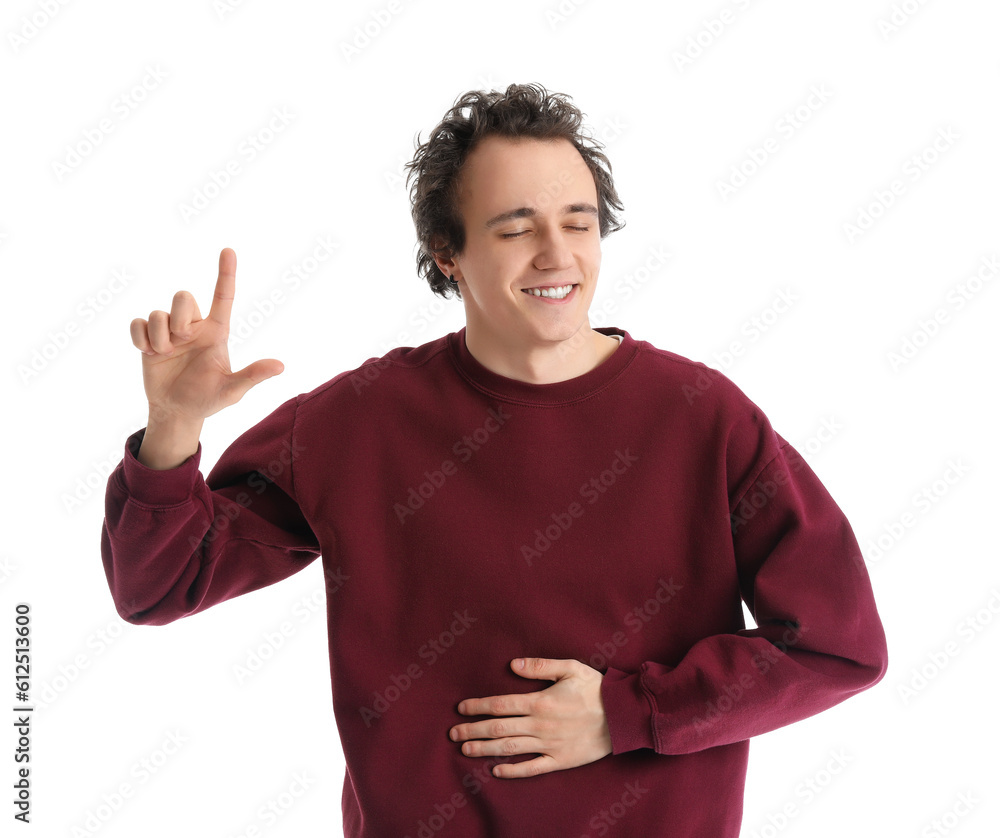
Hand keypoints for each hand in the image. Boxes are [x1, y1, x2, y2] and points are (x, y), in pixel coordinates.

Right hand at [129, 248, 282, 423]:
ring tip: (165, 355)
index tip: (229, 250)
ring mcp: (169, 330)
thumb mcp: (232, 390)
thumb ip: (253, 375)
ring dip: (158, 337)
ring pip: (157, 313)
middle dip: (178, 318)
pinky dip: (140, 339)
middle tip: (180, 341)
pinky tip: (149, 354)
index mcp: (216, 332)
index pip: (223, 297)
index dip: (226, 274)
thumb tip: (281, 366)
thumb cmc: (208, 399)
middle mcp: (193, 326)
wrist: (177, 410)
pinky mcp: (148, 337)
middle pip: (182, 296)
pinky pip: (137, 323)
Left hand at [449, 657, 612, 778]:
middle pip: (499, 728)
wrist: (623, 716)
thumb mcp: (570, 668)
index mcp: (540, 701)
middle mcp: (540, 725)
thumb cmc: (596, 689)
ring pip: (510, 748)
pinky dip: (512, 770)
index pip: (501, 704)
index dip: (478, 706)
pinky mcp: (560, 760)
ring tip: (466, 749)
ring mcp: (549, 745)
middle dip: (473, 730)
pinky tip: (496, 770)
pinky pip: (532, 768)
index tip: (461, 708)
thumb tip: (513, 664)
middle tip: (453, 733)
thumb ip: (540, 666)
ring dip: (485, 749)